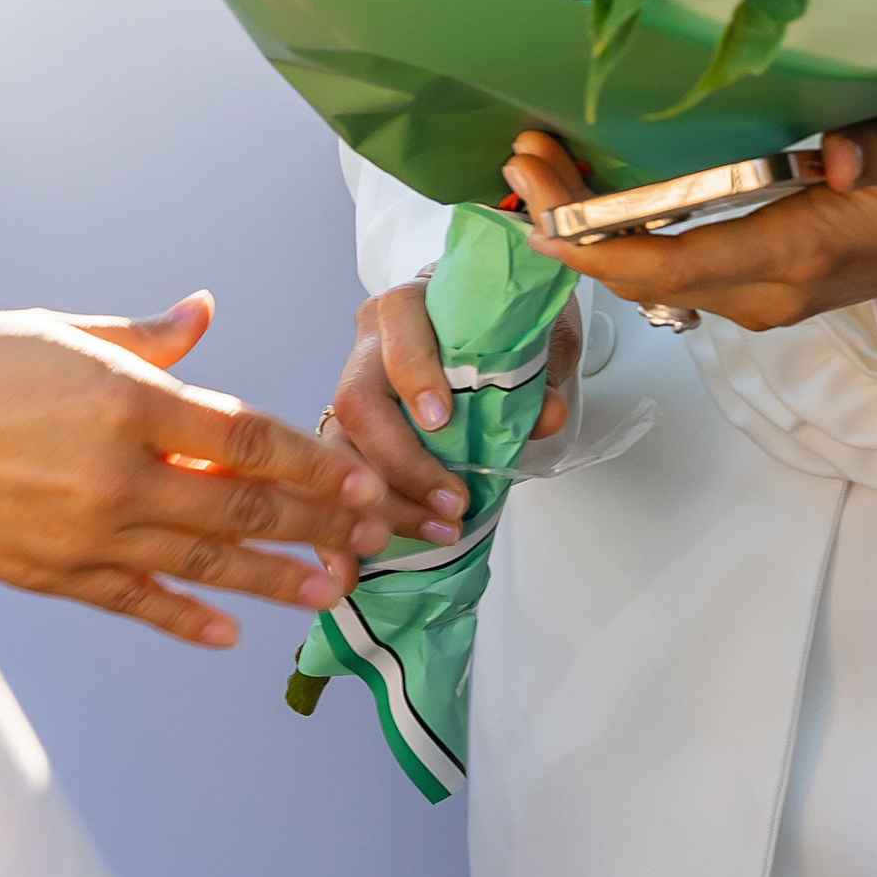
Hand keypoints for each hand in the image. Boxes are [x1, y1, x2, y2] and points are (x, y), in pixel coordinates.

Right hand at [0, 294, 393, 649]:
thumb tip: (205, 313)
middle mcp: (115, 474)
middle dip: (316, 521)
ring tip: (333, 589)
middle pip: (241, 505)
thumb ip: (144, 337)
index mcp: (122, 400)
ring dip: (275, 579)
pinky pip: (136, 603)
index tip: (360, 475)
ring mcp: (84, 534)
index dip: (311, 460)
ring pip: (203, 563)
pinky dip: (188, 619)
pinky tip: (231, 632)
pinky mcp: (50, 575)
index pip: (245, 435)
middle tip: (374, 537)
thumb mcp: (55, 330)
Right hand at [316, 281, 583, 543]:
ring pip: (339, 449)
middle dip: (402, 461)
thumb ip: (540, 372)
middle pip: (359, 400)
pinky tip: (349, 571)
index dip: (414, 373)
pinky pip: (329, 483)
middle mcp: (368, 347)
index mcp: (409, 306)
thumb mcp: (533, 339)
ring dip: (384, 503)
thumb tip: (546, 415)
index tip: (442, 419)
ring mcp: (353, 394)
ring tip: (436, 534)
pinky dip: (338, 530)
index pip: (397, 328)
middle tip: (452, 502)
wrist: (483, 327)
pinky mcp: (347, 440)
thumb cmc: (499, 327)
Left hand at [501, 101, 876, 333]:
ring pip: (653, 274)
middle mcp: (770, 289)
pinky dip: (623, 235)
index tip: (544, 204)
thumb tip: (845, 154)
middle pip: (645, 274)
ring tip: (541, 165)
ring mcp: (763, 292)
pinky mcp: (762, 281)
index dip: (598, 243)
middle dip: (573, 228)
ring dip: (591, 231)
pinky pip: (674, 267)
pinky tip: (593, 191)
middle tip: (523, 159)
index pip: (676, 263)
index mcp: (800, 256)